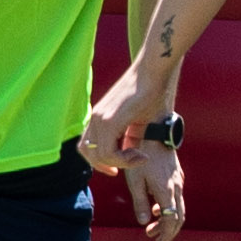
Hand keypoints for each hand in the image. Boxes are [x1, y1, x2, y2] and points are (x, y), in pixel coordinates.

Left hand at [80, 60, 161, 176]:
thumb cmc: (151, 93)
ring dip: (120, 163)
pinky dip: (124, 160)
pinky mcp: (109, 120)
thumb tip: (129, 154)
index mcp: (99, 117)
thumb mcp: (138, 123)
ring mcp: (100, 119)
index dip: (98, 161)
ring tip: (139, 158)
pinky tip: (140, 155)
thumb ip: (129, 140)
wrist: (153, 73)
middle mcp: (96, 118)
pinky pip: (109, 152)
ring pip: (99, 156)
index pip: (86, 146)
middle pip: (88, 153)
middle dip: (106, 166)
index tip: (117, 168)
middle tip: (128, 166)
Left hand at [123, 123, 192, 240]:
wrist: (155, 132)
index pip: (171, 221)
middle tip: (156, 240)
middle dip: (168, 231)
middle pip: (178, 217)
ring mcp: (178, 181)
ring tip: (151, 227)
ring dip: (166, 220)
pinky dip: (168, 208)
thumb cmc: (141, 157)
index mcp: (166, 192)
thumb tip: (143, 222)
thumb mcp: (135, 181)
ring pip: (178, 207)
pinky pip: (176, 197)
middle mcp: (176, 188)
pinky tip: (156, 208)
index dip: (166, 234)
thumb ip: (140, 202)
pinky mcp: (177, 175)